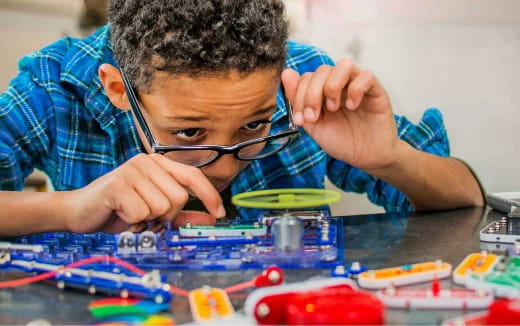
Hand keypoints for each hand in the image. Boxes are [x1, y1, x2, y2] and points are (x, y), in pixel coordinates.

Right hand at [64, 153, 224, 232]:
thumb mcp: (155, 212)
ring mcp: (132, 170)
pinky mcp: (118, 184)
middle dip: (167, 216)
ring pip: (162, 206)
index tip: (220, 213)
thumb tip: (211, 219)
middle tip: (149, 218)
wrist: (79, 212)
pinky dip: (134, 222)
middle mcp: (147, 162)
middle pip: (179, 197)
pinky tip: (122, 215)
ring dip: (149, 220)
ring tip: (133, 215)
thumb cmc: (118, 210)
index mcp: (158, 164)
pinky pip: (142, 213)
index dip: (210, 195)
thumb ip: (183, 215)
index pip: (193, 176)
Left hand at [282, 59, 403, 170]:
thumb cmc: (341, 141)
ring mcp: (358, 85)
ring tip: (333, 108)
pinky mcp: (376, 91)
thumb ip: (299, 101)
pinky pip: (367, 76)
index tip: (301, 119)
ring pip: (344, 65)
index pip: (307, 77)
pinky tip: (352, 107)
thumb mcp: (314, 125)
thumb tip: (286, 73)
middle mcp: (340, 84)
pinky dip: (356, 89)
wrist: (366, 157)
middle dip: (312, 94)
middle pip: (322, 70)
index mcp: (323, 91)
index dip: (299, 95)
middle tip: (314, 117)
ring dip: (333, 86)